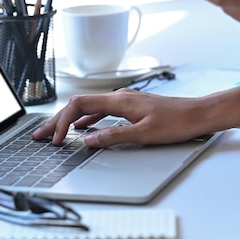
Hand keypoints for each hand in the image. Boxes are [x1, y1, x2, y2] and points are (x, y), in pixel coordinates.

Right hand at [32, 89, 208, 147]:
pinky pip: (101, 110)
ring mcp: (124, 101)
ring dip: (70, 120)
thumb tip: (89, 141)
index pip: (79, 105)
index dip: (63, 122)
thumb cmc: (177, 122)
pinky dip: (86, 119)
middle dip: (58, 120)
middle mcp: (119, 97)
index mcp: (119, 100)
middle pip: (79, 105)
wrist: (198, 114)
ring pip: (88, 108)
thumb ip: (114, 137)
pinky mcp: (131, 107)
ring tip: (56, 132)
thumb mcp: (144, 134)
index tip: (56, 139)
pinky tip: (84, 127)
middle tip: (40, 134)